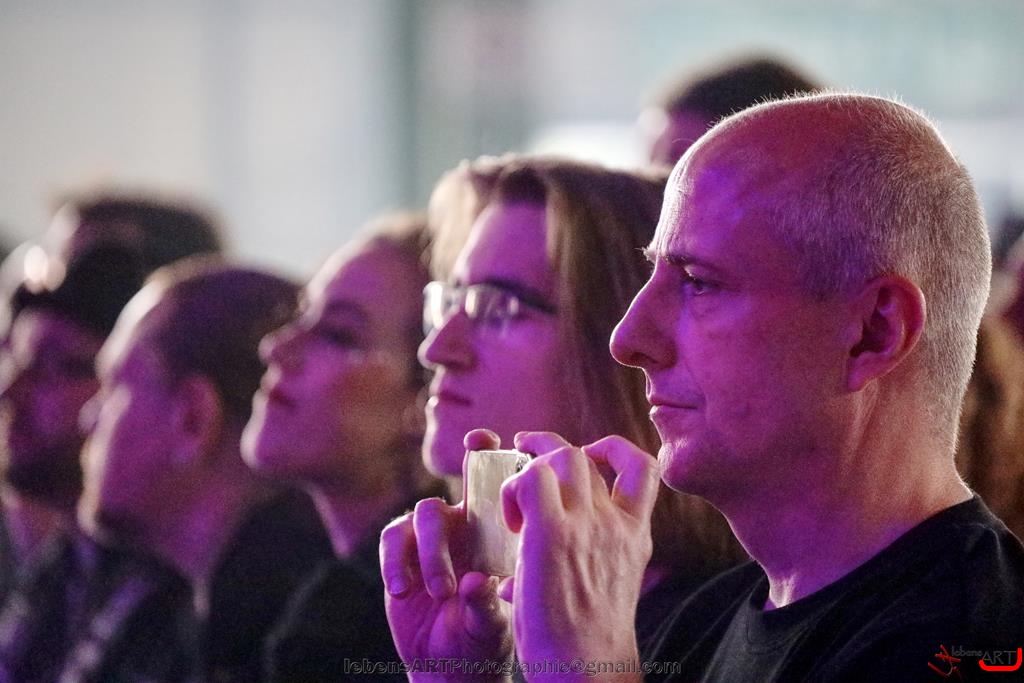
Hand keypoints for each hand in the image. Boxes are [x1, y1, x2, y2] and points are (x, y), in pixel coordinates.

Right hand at [380, 429, 513, 681]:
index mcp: (492, 530)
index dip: (489, 454)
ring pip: (424, 515)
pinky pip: (393, 538)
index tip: (484, 440)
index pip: (493, 484)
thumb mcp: (493, 624)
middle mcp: (461, 525)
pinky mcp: (399, 553)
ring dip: (429, 554)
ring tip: (439, 593)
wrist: (450, 665)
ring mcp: (428, 538)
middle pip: (449, 496)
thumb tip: (474, 581)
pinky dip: (394, 563)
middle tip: (450, 569)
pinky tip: (403, 590)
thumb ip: (486, 603)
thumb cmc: (484, 637)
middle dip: (447, 517)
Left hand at [501, 432, 658, 682]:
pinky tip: (507, 518)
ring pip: (561, 457)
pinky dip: (512, 487)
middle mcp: (615, 523)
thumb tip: (532, 559)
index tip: (591, 454)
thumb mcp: (608, 588)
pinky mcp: (551, 533)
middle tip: (525, 452)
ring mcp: (586, 525)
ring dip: (532, 464)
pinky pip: (530, 479)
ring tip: (512, 488)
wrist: (588, 671)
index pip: (643, 468)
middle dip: (552, 448)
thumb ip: (588, 557)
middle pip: (585, 456)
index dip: (614, 449)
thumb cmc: (587, 644)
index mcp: (634, 536)